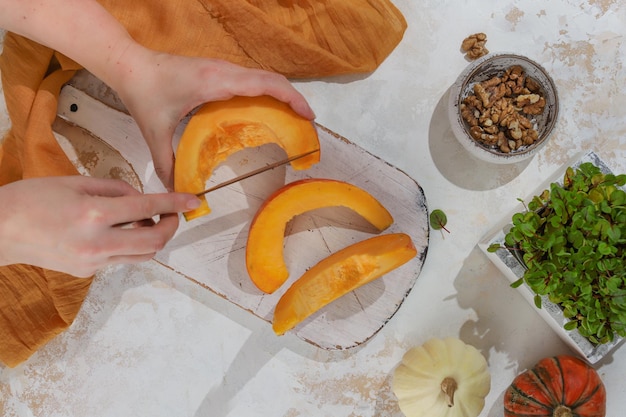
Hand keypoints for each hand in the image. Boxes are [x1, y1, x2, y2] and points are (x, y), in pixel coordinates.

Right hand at [0, 176, 200, 276]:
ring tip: (143, 220)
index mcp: (94, 214)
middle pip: (155, 241)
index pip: (148, 207)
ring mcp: (93, 262)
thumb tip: (141, 199)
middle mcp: (98, 242)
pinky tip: (119, 230)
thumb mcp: (76, 182)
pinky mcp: (88, 272)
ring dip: (153, 237)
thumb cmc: (32, 199)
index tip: (194, 201)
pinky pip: (122, 258)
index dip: (176, 204)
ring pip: (142, 254)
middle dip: (171, 227)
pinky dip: (130, 243)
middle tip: (172, 214)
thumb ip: (115, 189)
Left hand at [114, 46, 315, 189]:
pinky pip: (251, 80)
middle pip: (272, 79)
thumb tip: (178, 191)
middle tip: (307, 123)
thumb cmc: (143, 91)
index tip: (308, 116)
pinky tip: (267, 112)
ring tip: (294, 118)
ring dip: (282, 95)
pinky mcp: (217, 71)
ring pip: (263, 77)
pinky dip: (266, 93)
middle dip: (294, 99)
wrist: (129, 64)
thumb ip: (167, 164)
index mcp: (216, 82)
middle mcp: (224, 71)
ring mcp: (222, 68)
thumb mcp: (155, 132)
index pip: (266, 84)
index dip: (292, 99)